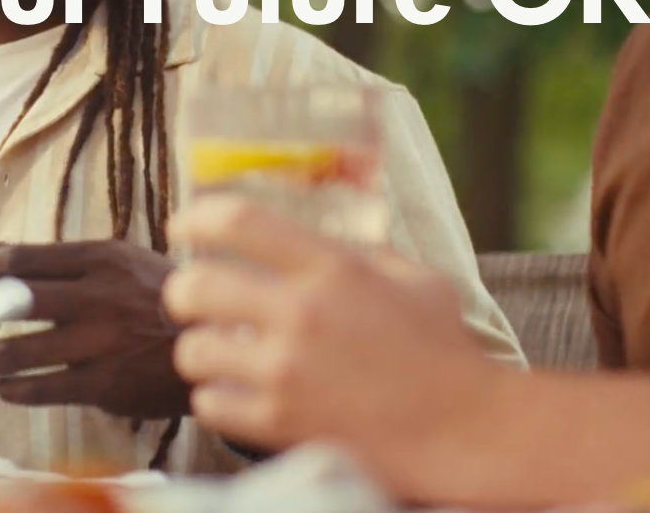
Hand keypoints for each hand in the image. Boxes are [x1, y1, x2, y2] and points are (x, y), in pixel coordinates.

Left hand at [0, 240, 190, 419]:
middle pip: (15, 299)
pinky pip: (46, 388)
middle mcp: (98, 295)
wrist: (216, 342)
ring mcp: (101, 341)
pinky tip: (3, 388)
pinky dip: (16, 389)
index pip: (23, 258)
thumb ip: (61, 259)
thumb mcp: (120, 261)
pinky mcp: (106, 383)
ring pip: (23, 349)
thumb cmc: (161, 297)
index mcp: (100, 257)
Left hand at [163, 196, 501, 495]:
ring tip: (214, 350)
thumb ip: (364, 252)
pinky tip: (234, 392)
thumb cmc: (446, 353)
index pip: (237, 221)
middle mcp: (300, 314)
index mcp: (331, 268)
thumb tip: (326, 233)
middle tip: (188, 295)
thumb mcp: (415, 280)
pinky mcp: (279, 424)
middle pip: (195, 285)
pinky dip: (214, 398)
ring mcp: (286, 372)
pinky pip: (208, 404)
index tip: (182, 224)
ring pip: (192, 350)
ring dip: (198, 348)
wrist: (467, 432)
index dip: (196, 216)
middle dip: (181, 289)